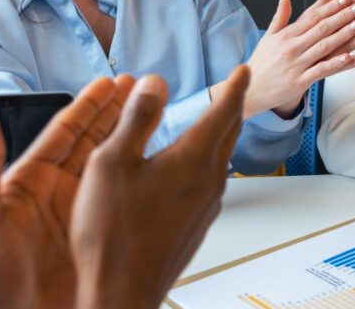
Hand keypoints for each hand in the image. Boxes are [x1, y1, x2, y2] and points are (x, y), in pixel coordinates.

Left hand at [0, 76, 130, 308]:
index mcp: (24, 186)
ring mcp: (75, 220)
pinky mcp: (92, 242)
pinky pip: (119, 203)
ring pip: (108, 169)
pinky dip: (138, 181)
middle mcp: (52, 198)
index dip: (87, 106)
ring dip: (129, 140)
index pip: (61, 135)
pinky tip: (155, 169)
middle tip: (138, 89)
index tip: (108, 84)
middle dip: (115, 114)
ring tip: (152, 116)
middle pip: (90, 144)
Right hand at [71, 66, 248, 308]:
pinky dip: (206, 163)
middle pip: (229, 133)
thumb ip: (136, 118)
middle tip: (235, 90)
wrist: (121, 293)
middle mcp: (209, 181)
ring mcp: (206, 206)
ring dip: (219, 136)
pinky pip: (209, 183)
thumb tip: (154, 82)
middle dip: (232, 107)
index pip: (224, 110)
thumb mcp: (111, 162)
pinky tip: (189, 171)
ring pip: (221, 160)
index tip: (243, 69)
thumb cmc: (112, 234)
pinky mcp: (197, 225)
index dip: (235, 86)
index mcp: (193, 159)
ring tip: (213, 124)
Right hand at [236, 0, 354, 117]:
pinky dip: (334, 63)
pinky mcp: (299, 81)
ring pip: (323, 46)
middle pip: (321, 28)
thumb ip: (280, 18)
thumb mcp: (268, 38)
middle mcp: (292, 47)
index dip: (331, 6)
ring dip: (342, 34)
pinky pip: (320, 70)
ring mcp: (296, 64)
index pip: (312, 16)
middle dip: (342, 16)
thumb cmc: (261, 63)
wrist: (247, 90)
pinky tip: (348, 56)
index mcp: (286, 35)